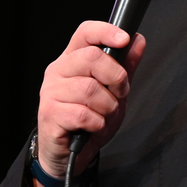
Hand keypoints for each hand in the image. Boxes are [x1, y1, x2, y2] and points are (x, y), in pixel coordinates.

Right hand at [34, 21, 144, 186]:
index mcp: (73, 58)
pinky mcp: (49, 114)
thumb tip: (138, 40)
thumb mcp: (114, 90)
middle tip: (119, 93)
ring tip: (104, 114)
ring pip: (89, 88)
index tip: (124, 40)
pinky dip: (96, 123)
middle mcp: (58, 70)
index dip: (106, 32)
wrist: (70, 154)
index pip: (85, 32)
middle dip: (116, 77)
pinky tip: (93, 126)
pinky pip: (82, 114)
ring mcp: (50, 91)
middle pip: (91, 57)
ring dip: (107, 106)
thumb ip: (126, 65)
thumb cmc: (90, 118)